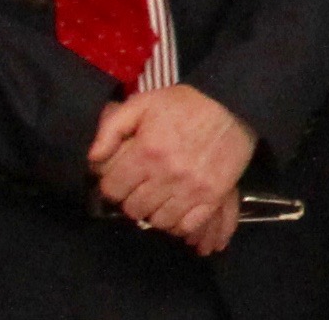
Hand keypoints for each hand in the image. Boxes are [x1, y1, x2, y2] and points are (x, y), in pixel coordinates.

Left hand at [89, 86, 255, 255]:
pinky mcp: (213, 196)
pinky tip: (177, 209)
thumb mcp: (143, 104)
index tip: (121, 179)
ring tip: (158, 199)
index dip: (112, 185)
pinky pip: (186, 225)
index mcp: (146, 152)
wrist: (234, 105)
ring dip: (154, 213)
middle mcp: (167, 174)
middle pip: (133, 209)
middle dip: (132, 200)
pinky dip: (178, 223)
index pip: (112, 190)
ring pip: (158, 221)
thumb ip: (112, 129)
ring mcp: (192, 188)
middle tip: (140, 189)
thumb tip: (93, 160)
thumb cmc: (186, 104)